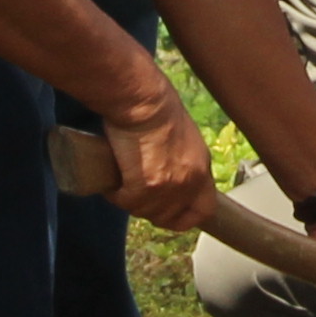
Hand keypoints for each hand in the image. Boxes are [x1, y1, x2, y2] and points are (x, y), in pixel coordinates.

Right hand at [89, 80, 221, 228]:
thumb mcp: (181, 137)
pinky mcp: (146, 187)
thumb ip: (179, 161)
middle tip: (134, 192)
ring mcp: (169, 187)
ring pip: (144, 211)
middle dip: (149, 209)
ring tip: (121, 179)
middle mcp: (190, 182)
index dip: (184, 217)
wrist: (143, 99)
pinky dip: (115, 193)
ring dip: (129, 199)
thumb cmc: (156, 106)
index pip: (203, 211)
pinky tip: (112, 178)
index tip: (167, 213)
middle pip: (168, 217)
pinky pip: (125, 201)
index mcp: (202, 168)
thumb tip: (165, 175)